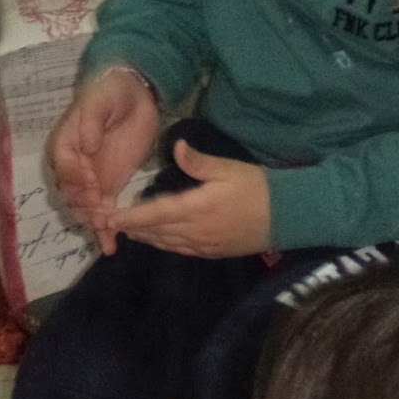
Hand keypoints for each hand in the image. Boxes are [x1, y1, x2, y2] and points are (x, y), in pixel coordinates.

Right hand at [50, 67, 160, 253]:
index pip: (65, 167)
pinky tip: (110, 246)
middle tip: (101, 215)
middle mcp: (73, 166)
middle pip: (70, 193)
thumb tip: (85, 144)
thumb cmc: (113, 93)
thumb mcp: (102, 99)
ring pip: (84, 208)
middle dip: (84, 206)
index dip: (76, 179)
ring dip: (93, 221)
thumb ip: (91, 120)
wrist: (136, 95)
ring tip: (108, 231)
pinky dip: (104, 230)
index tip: (93, 185)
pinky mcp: (107, 188)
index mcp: (65, 144)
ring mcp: (90, 180)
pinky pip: (102, 212)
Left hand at [108, 139, 272, 258]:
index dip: (131, 217)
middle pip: (157, 232)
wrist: (289, 216)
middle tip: (108, 223)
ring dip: (146, 237)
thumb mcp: (229, 168)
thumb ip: (199, 161)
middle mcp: (197, 231)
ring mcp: (204, 245)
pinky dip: (164, 244)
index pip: (156, 214)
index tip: (110, 216)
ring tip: (127, 231)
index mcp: (198, 208)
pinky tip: (157, 239)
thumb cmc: (259, 187)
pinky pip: (181, 250)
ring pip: (167, 243)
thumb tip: (175, 146)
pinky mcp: (213, 252)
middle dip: (132, 228)